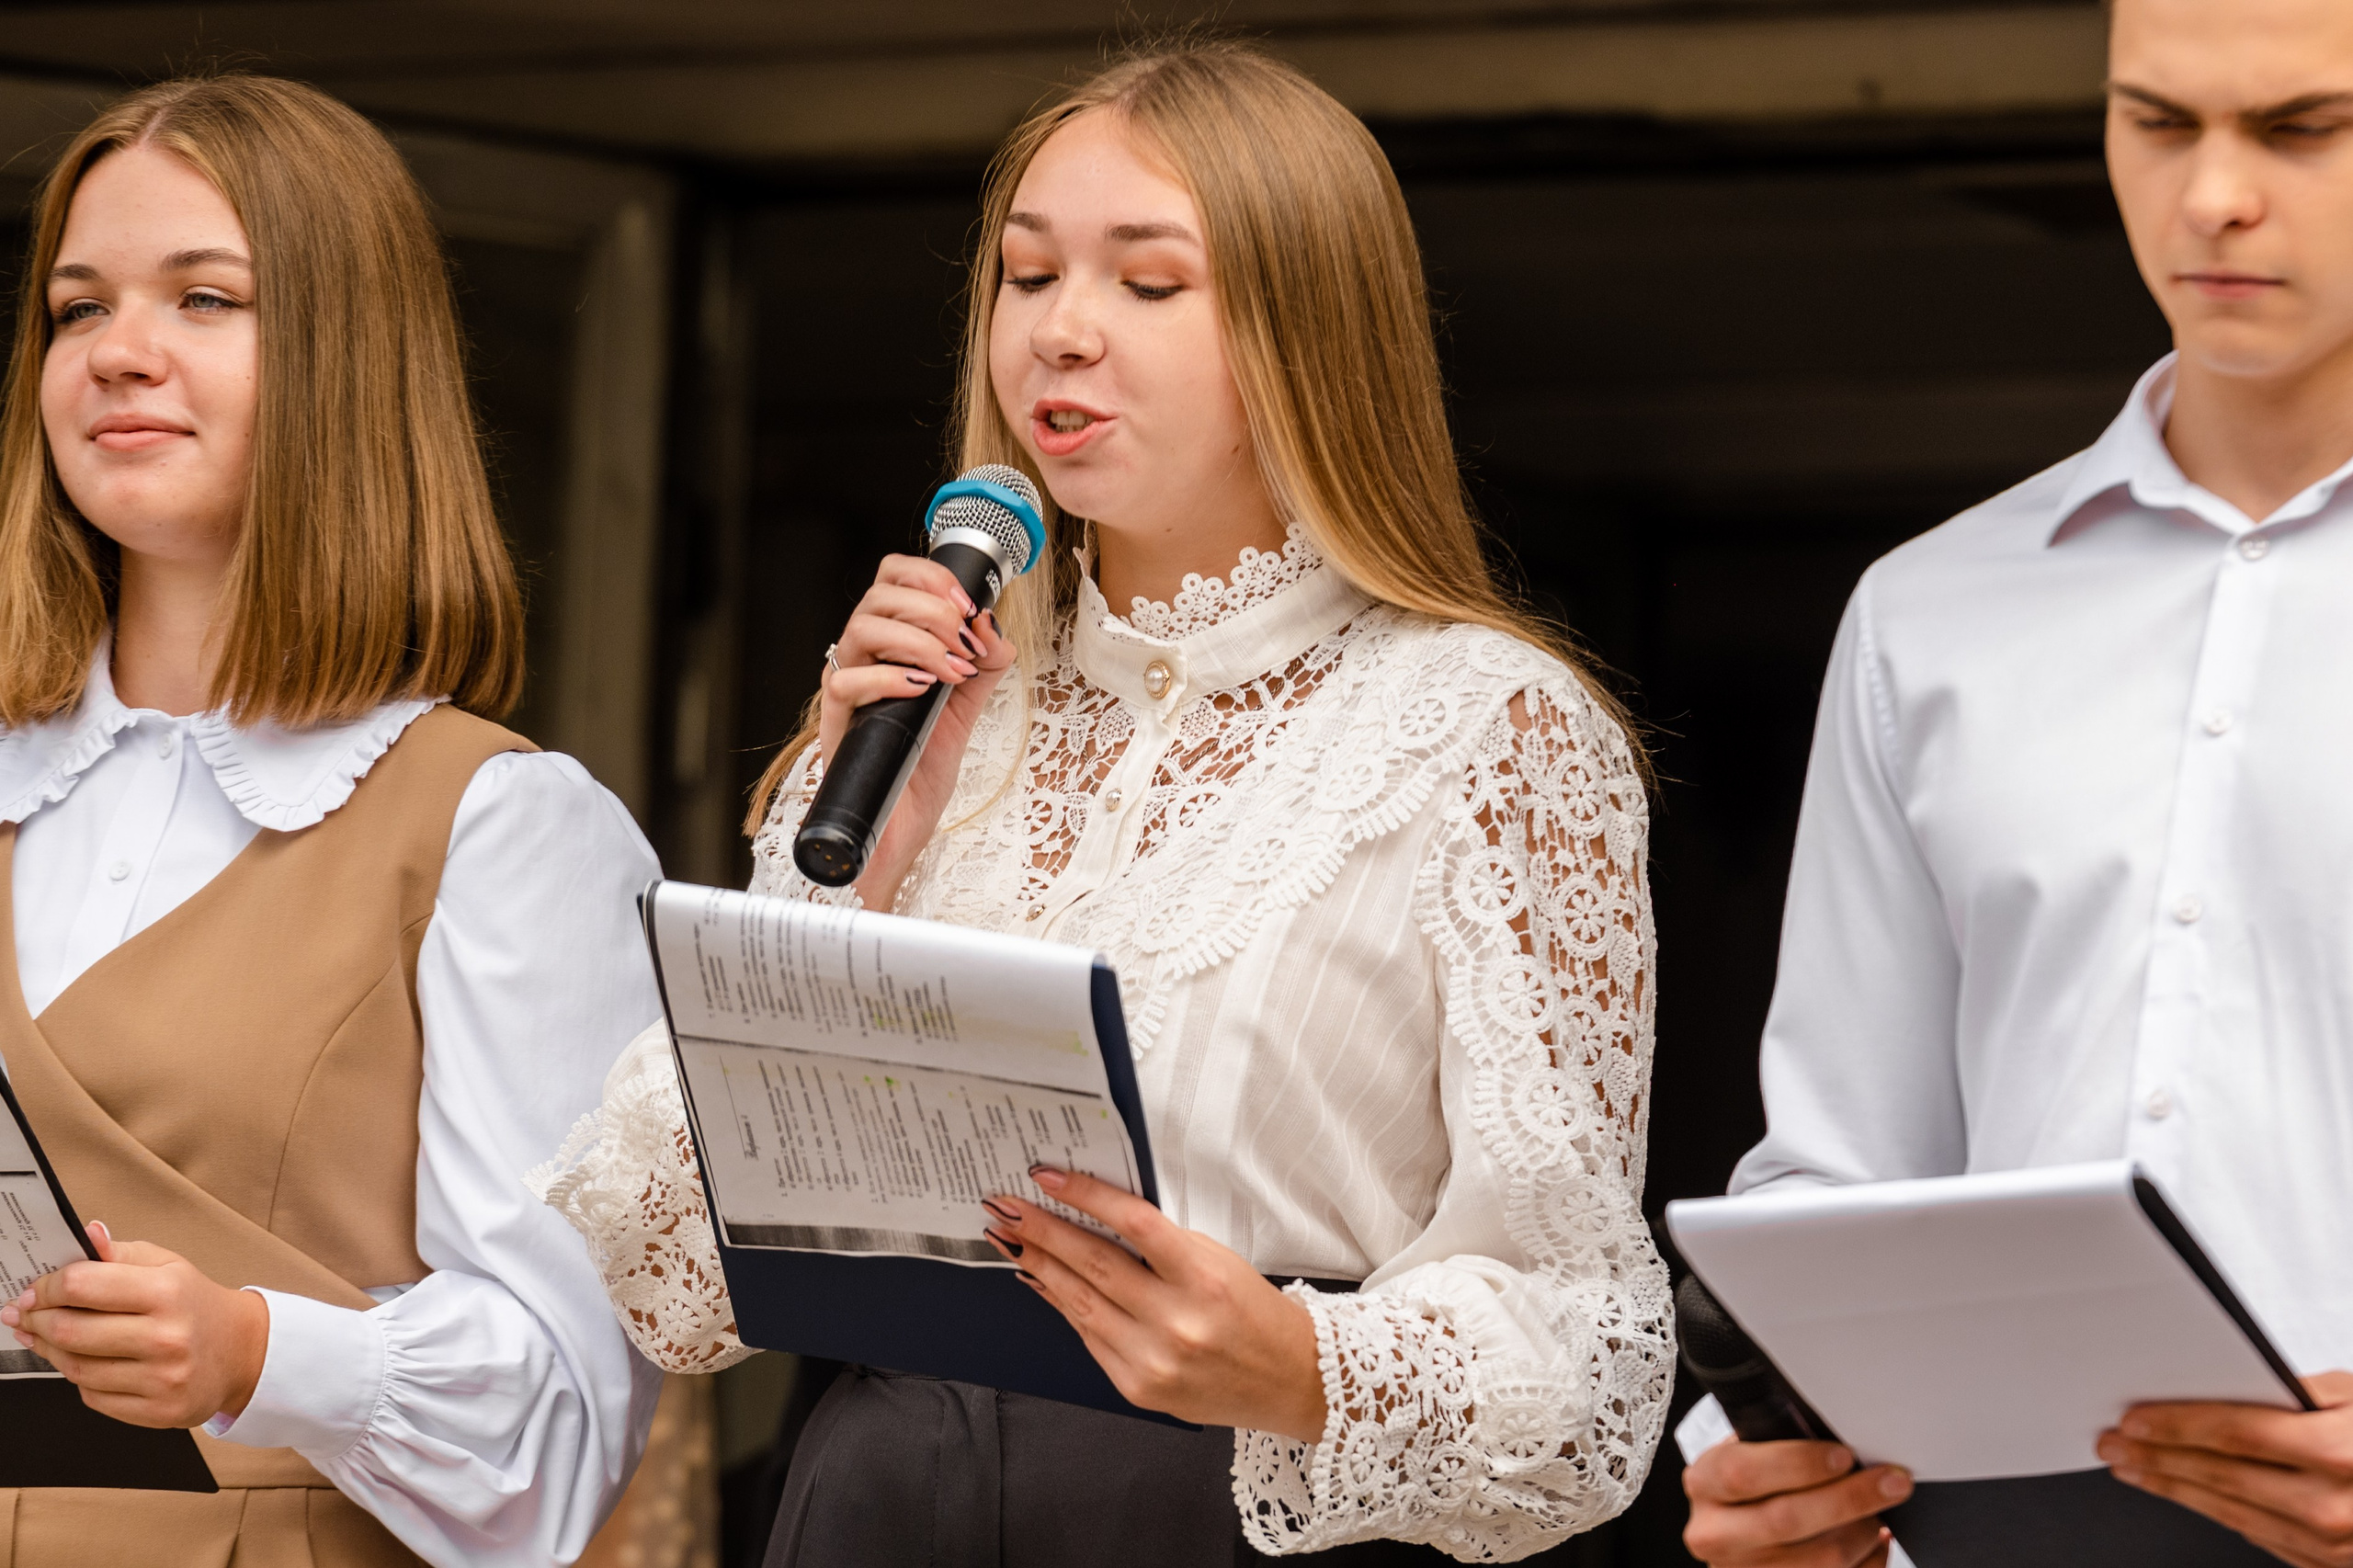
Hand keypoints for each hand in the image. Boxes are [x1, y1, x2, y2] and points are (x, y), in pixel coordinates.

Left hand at [0, 1221, 269, 1428]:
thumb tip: (86, 1234)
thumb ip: (117, 1252)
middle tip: (26, 1315)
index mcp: (167, 1291)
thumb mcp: (167, 1264)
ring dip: (51, 1351)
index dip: (45, 1287)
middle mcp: (166, 1336)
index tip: (33, 1291)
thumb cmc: (195, 1303)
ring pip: (75, 1368)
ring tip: (46, 1338)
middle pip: (69, 1331)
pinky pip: (93, 1397)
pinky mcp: (158, 1412)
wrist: (241, 1350)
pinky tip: (85, 1363)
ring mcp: (162, 1379)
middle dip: (36, 1321)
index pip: (81, 1285)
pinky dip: (80, 1380)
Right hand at [818, 553, 1016, 908]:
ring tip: (951, 671)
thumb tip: (993, 623)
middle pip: (878, 595)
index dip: (930, 576)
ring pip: (861, 629)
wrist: (904, 822)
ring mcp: (846, 687)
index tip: (968, 604)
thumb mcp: (967, 704)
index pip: (893, 577)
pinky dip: (888, 678)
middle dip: (932, 609)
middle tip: (965, 642)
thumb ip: (987, 662)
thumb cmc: (924, 763)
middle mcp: (862, 656)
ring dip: (917, 642)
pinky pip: (845, 682)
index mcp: (889, 641)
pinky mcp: (836, 722)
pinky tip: (922, 691)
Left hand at [984, 1167, 1326, 1439]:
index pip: (1133, 1225)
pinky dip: (1061, 1305)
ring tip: (1011, 1240)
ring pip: (1080, 1302)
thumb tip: (1092, 1218)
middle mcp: (1177, 1322)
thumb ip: (1159, 1242)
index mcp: (1202, 1278)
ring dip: (1039, 1267)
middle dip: (1041, 1231)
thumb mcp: (1216, 1259)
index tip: (1047, 1176)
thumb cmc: (1251, 1309)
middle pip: (1093, 1264)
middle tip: (1007, 1207)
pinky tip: (1042, 1281)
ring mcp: (1153, 1360)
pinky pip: (1088, 1336)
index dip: (1085, 1196)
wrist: (1287, 1378)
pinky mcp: (1138, 1387)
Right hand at [1682, 1433, 1909, 1566]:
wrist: (1735, 1534)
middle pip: (1786, 1520)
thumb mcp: (1749, 1453)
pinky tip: (1875, 1540)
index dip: (1799, 1463)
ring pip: (1819, 1559)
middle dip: (1849, 1498)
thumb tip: (1844, 1438)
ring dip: (1861, 1532)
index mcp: (1705, 1485)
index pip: (1743, 1472)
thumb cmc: (1752, 1484)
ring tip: (1879, 1510)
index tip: (1844, 1455)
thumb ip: (1780, 1444)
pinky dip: (1868, 1560)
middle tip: (1891, 1482)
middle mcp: (1715, 1534)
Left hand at [2101, 1370, 2352, 1565]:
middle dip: (2158, 1459)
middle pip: (2223, 1478)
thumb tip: (2231, 1386)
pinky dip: (2220, 1514)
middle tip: (2112, 1444)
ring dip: (2176, 1490)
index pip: (2236, 1434)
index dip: (2176, 1426)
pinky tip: (2190, 1495)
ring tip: (2134, 1469)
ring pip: (2233, 1514)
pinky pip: (2261, 1538)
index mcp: (2340, 1452)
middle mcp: (2334, 1506)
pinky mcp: (2331, 1566)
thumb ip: (2297, 1392)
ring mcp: (2334, 1546)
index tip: (2132, 1419)